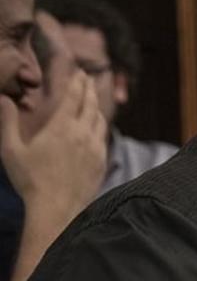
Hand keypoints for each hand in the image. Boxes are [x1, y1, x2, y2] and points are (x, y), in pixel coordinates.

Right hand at [0, 71, 106, 222]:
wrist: (57, 209)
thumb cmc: (30, 180)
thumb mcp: (11, 150)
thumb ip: (7, 123)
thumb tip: (3, 99)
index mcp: (62, 127)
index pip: (73, 96)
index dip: (77, 82)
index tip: (79, 71)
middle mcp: (83, 134)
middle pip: (90, 104)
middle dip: (89, 89)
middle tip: (88, 78)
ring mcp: (95, 148)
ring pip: (100, 120)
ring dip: (96, 106)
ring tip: (92, 100)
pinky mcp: (102, 162)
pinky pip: (103, 138)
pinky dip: (99, 126)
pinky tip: (96, 128)